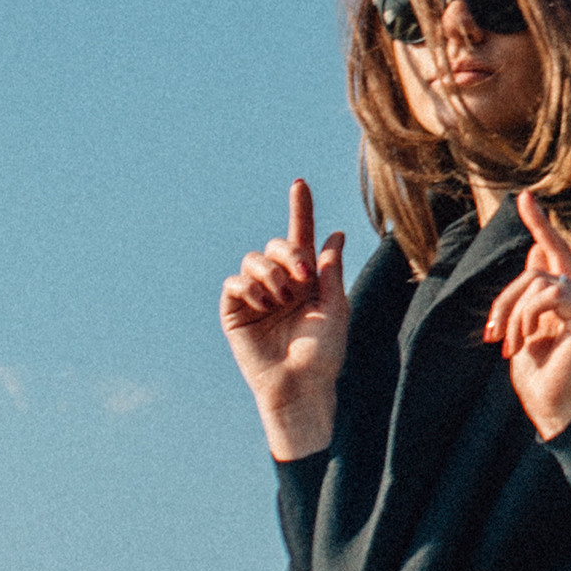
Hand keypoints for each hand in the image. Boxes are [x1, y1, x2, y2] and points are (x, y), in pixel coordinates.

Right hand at [222, 181, 348, 457]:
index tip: (300, 184)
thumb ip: (331, 271)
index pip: (301, 238)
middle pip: (276, 244)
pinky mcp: (234, 310)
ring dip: (270, 274)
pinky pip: (235, 282)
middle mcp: (280, 284)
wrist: (300, 386)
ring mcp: (256, 296)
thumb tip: (335, 234)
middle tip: (302, 279)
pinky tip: (263, 306)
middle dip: (288, 254)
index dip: (300, 210)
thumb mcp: (335, 309)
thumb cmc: (323, 355)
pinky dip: (250, 289)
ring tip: (282, 300)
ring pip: (253, 259)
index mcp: (306, 281)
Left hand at [483, 192, 570, 440]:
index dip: (540, 225)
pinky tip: (526, 342)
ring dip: (513, 315)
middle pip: (536, 268)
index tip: (524, 198)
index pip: (554, 252)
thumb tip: (536, 250)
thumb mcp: (526, 325)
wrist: (553, 410)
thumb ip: (532, 292)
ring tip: (509, 346)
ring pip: (538, 281)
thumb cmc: (540, 376)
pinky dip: (527, 317)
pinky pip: (548, 294)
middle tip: (494, 335)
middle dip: (505, 300)